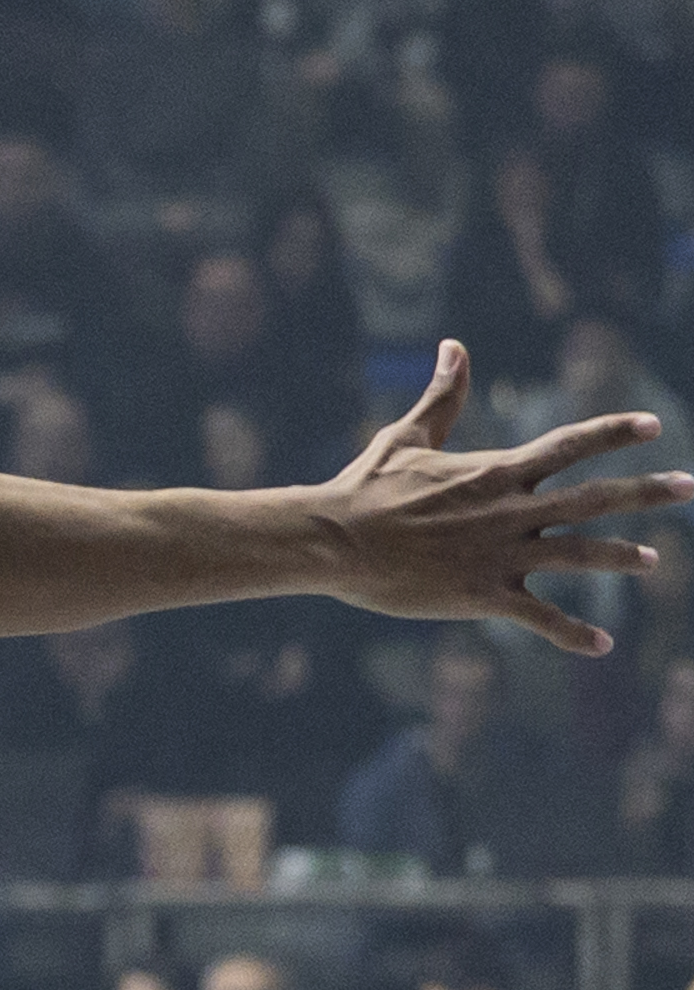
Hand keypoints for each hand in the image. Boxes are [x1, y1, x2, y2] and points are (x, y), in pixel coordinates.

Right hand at [314, 339, 693, 655]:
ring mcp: (499, 554)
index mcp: (496, 471)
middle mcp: (509, 510)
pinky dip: (571, 632)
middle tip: (691, 488)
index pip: (569, 444)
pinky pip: (539, 615)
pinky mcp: (481, 595)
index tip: (654, 425)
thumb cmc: (363, 488)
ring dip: (623, 556)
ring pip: (579, 554)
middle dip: (647, 493)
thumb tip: (453, 345)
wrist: (332, 540)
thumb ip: (443, 396)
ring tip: (656, 561)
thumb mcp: (406, 437)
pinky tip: (601, 644)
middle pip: (594, 497)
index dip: (614, 432)